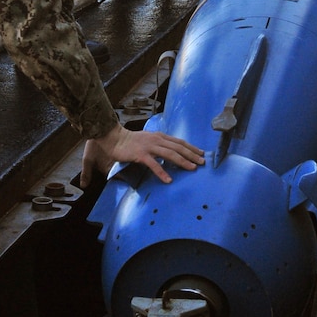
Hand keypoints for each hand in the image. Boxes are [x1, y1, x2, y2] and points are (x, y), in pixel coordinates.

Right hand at [81, 123, 204, 187]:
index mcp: (159, 136)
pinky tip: (169, 180)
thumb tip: (170, 152)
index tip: (202, 153)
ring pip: (170, 154)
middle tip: (202, 162)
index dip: (191, 147)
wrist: (114, 138)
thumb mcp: (148, 139)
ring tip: (192, 169)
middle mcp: (157, 140)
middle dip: (192, 155)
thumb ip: (159, 145)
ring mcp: (149, 147)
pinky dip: (162, 172)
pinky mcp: (140, 155)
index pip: (179, 142)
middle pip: (178, 148)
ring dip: (182, 162)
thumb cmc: (130, 141)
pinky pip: (153, 165)